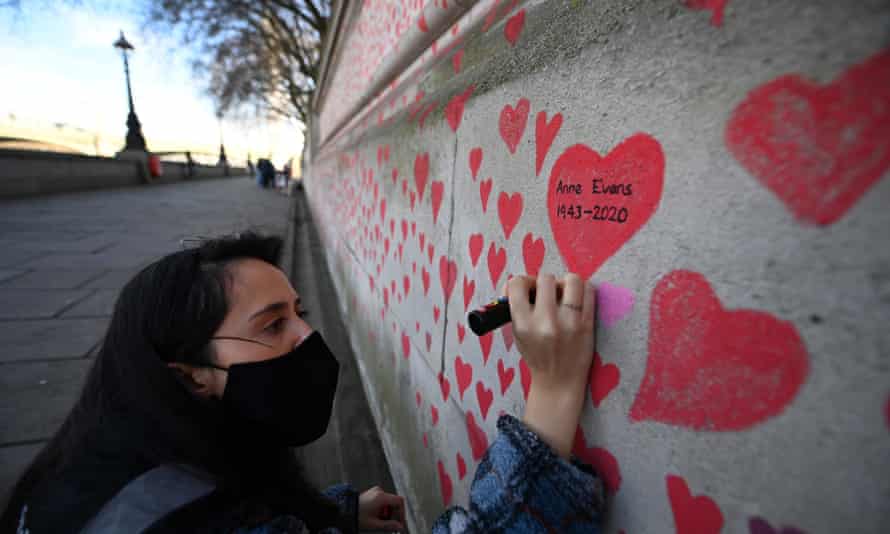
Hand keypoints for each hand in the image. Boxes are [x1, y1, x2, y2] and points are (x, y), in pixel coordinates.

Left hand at [358, 486, 405, 531]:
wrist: (343, 511)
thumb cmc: (357, 516)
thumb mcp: (374, 524)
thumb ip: (389, 526)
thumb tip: (399, 527)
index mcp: (381, 497)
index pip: (399, 501)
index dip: (402, 512)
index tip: (400, 522)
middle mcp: (379, 491)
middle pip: (394, 502)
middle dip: (394, 514)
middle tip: (392, 525)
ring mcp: (375, 491)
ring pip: (389, 502)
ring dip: (388, 513)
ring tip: (381, 522)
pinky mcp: (371, 493)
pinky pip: (382, 500)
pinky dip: (383, 509)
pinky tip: (377, 517)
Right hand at [504, 272, 595, 393]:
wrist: (558, 383)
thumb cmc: (537, 357)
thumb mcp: (518, 335)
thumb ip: (518, 309)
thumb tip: (523, 283)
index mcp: (523, 324)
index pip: (517, 284)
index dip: (523, 282)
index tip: (527, 289)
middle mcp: (546, 322)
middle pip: (546, 278)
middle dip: (545, 282)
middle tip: (548, 293)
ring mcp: (569, 323)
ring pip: (572, 280)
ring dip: (566, 282)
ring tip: (564, 293)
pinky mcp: (587, 325)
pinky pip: (589, 291)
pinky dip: (582, 290)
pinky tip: (577, 299)